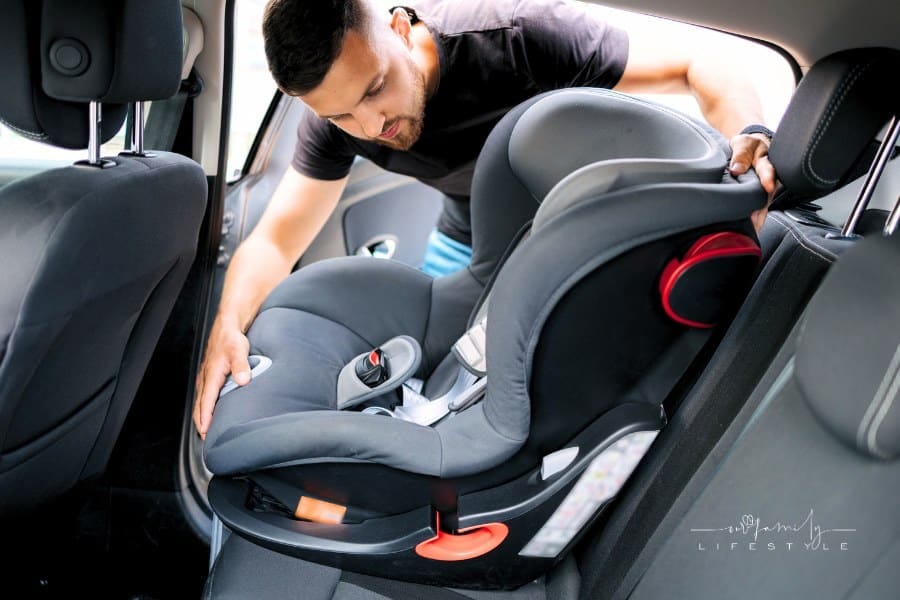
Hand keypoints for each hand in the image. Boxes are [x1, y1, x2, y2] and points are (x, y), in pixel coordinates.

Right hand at [193, 318, 250, 439]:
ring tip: (205, 429)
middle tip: (204, 437)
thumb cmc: (231, 337)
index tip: (204, 431)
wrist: (227, 326)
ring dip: (201, 415)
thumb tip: (243, 380)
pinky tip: (210, 410)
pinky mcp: (209, 374)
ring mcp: (206, 376)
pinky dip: (204, 406)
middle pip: (199, 405)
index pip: (206, 401)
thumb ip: (241, 366)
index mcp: (212, 374)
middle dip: (201, 421)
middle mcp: (206, 377)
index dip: (205, 417)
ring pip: (200, 400)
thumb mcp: (239, 350)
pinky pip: (204, 394)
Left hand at [728, 132, 776, 231]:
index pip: (768, 169)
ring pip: (763, 203)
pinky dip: (755, 217)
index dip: (768, 178)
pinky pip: (758, 206)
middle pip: (767, 193)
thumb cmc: (748, 145)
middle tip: (756, 221)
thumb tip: (737, 169)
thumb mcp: (743, 143)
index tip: (768, 187)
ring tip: (753, 229)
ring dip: (758, 216)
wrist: (751, 146)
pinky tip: (751, 228)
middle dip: (762, 207)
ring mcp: (763, 187)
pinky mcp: (758, 194)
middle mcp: (767, 176)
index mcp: (764, 161)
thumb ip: (741, 154)